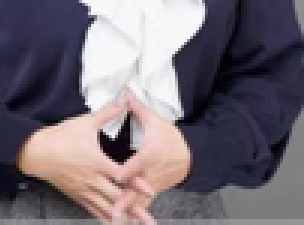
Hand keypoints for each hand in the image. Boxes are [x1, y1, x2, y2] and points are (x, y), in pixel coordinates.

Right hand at [15, 96, 156, 222]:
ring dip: (122, 217)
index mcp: (96, 162)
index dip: (136, 184)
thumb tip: (123, 102)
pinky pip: (93, 210)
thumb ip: (107, 113)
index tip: (150, 191)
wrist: (38, 152)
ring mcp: (84, 190)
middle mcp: (92, 180)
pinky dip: (105, 217)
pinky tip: (113, 222)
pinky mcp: (77, 196)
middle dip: (134, 209)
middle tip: (149, 219)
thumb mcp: (85, 122)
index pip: (121, 176)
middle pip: (116, 198)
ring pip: (106, 209)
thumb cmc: (61, 137)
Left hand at [111, 88, 192, 221]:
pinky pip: (141, 205)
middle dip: (124, 202)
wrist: (190, 156)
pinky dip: (133, 215)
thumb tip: (125, 93)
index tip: (116, 177)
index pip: (137, 164)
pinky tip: (124, 223)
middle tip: (113, 212)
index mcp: (150, 154)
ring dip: (128, 212)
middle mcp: (150, 173)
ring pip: (138, 202)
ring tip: (114, 222)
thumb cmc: (171, 138)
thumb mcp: (155, 121)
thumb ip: (137, 108)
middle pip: (136, 190)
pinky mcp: (152, 192)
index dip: (127, 171)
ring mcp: (152, 185)